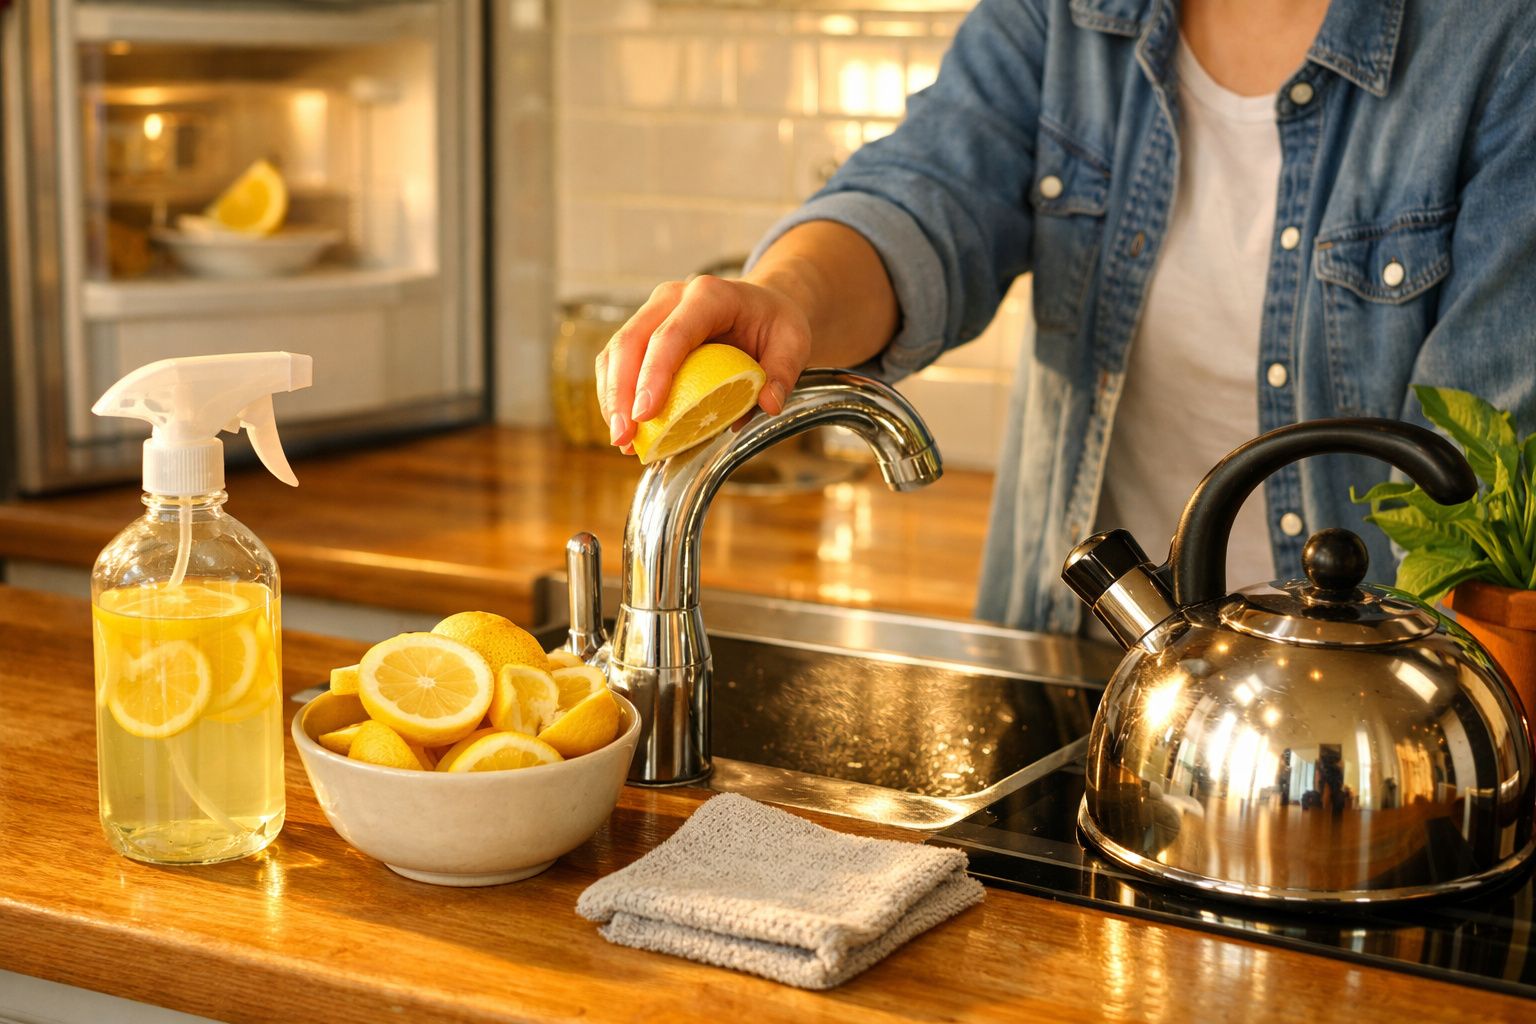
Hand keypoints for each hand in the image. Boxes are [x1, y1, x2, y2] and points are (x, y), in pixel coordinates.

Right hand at [596, 274, 811, 452]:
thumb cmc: (774, 323)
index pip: (672, 334)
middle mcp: (673, 298)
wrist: (761, 307)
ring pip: (616, 352)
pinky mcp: (643, 334)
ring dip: (612, 398)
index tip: (645, 414)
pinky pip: (618, 363)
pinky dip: (616, 397)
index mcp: (710, 295)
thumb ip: (783, 372)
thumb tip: (767, 405)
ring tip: (622, 441)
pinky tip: (627, 430)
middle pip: (631, 341)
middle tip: (625, 437)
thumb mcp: (793, 342)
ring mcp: (653, 313)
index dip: (654, 374)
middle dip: (621, 393)